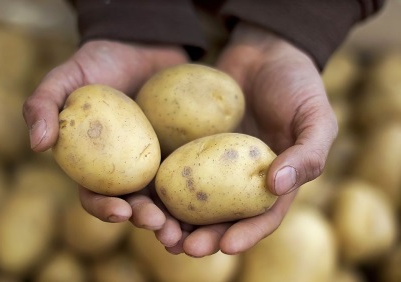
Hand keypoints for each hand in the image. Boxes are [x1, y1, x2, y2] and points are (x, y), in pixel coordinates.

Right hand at [22, 40, 187, 223]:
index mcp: (96, 164)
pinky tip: (211, 202)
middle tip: (161, 227)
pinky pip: (192, 171)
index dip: (105, 208)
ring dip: (174, 218)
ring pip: (166, 197)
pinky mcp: (183, 149)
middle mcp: (128, 168)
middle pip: (136, 203)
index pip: (96, 195)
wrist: (139, 45)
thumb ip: (43, 105)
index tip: (121, 211)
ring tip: (185, 230)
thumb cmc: (98, 63)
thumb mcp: (65, 78)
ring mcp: (158, 160)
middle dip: (146, 220)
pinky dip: (199, 190)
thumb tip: (37, 144)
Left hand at [153, 23, 337, 255]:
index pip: (261, 217)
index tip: (226, 247)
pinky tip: (144, 194)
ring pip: (193, 199)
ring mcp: (212, 162)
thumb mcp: (316, 117)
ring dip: (176, 220)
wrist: (264, 52)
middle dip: (204, 237)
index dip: (245, 234)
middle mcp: (239, 178)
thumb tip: (278, 186)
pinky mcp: (190, 143)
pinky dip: (161, 183)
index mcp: (272, 181)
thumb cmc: (297, 84)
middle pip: (221, 217)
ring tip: (159, 231)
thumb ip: (307, 152)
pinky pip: (175, 165)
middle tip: (185, 248)